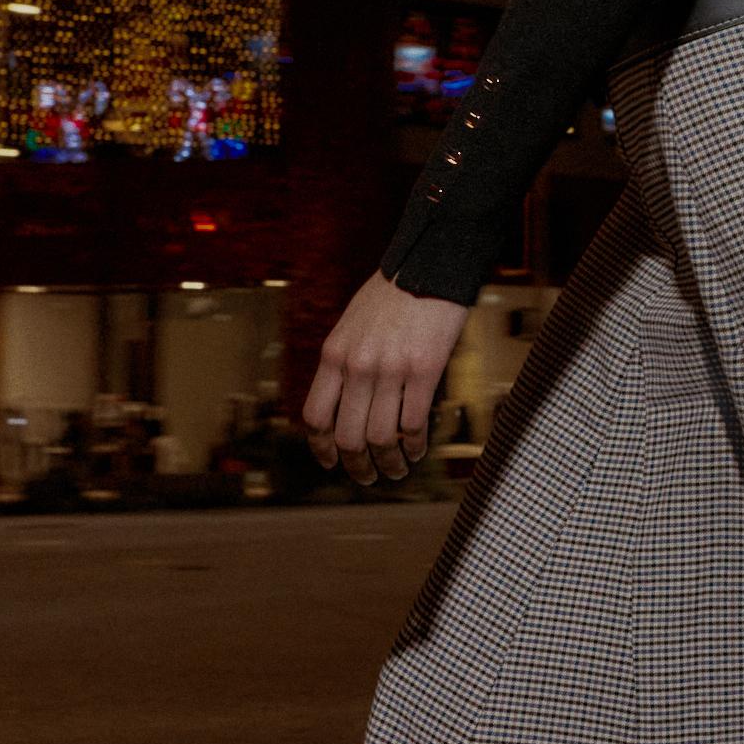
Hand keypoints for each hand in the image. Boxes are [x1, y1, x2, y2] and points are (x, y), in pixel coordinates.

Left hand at [303, 273, 470, 483]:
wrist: (427, 267)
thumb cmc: (392, 294)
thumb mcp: (351, 324)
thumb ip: (343, 362)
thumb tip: (343, 401)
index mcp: (334, 355)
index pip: (315, 417)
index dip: (321, 448)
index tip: (331, 462)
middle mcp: (357, 367)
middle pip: (348, 437)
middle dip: (357, 467)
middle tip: (367, 476)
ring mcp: (390, 370)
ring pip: (382, 438)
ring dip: (390, 463)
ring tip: (397, 469)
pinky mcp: (424, 371)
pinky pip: (414, 424)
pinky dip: (415, 446)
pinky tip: (418, 450)